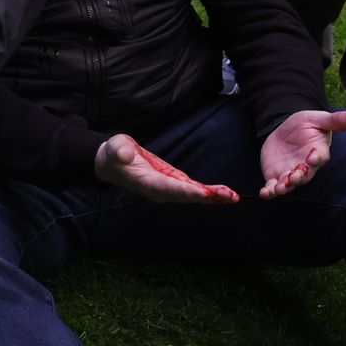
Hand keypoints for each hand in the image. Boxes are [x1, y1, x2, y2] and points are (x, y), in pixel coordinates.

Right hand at [94, 133, 238, 204]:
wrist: (113, 162)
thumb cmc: (114, 154)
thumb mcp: (115, 148)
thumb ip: (120, 151)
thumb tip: (125, 153)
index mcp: (147, 182)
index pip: (169, 187)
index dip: (186, 191)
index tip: (203, 192)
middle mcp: (160, 190)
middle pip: (186, 196)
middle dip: (207, 196)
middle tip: (229, 196)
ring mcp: (167, 188)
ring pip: (192, 195)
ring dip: (213, 196)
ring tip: (232, 196)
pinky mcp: (172, 182)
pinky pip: (192, 189)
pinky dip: (208, 192)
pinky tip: (223, 193)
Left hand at [258, 109, 345, 198]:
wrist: (284, 131)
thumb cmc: (305, 125)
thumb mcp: (317, 118)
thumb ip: (334, 120)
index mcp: (317, 151)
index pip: (320, 156)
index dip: (317, 158)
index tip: (313, 158)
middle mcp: (305, 166)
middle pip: (305, 175)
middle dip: (300, 177)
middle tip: (295, 177)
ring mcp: (290, 172)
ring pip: (289, 184)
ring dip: (285, 187)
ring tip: (279, 188)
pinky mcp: (276, 176)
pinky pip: (273, 187)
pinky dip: (269, 192)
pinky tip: (264, 193)